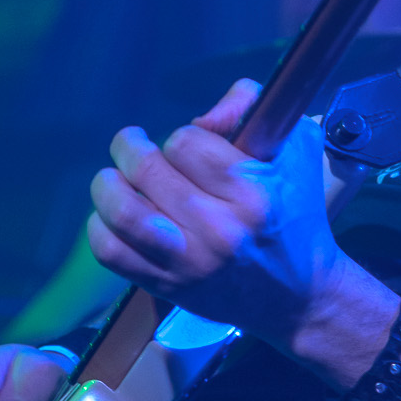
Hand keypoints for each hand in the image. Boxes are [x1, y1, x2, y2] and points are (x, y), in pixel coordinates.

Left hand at [87, 80, 350, 349]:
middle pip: (147, 169)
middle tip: (133, 145)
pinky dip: (99, 226)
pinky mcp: (168, 286)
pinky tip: (112, 215)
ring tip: (114, 177)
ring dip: (108, 185)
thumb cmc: (296, 213)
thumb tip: (204, 116)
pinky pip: (111, 252)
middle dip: (131, 147)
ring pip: (122, 212)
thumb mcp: (294, 148)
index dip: (183, 137)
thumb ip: (253, 106)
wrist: (300, 294)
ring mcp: (190, 261)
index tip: (190, 147)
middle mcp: (219, 228)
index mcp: (253, 191)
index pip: (187, 142)